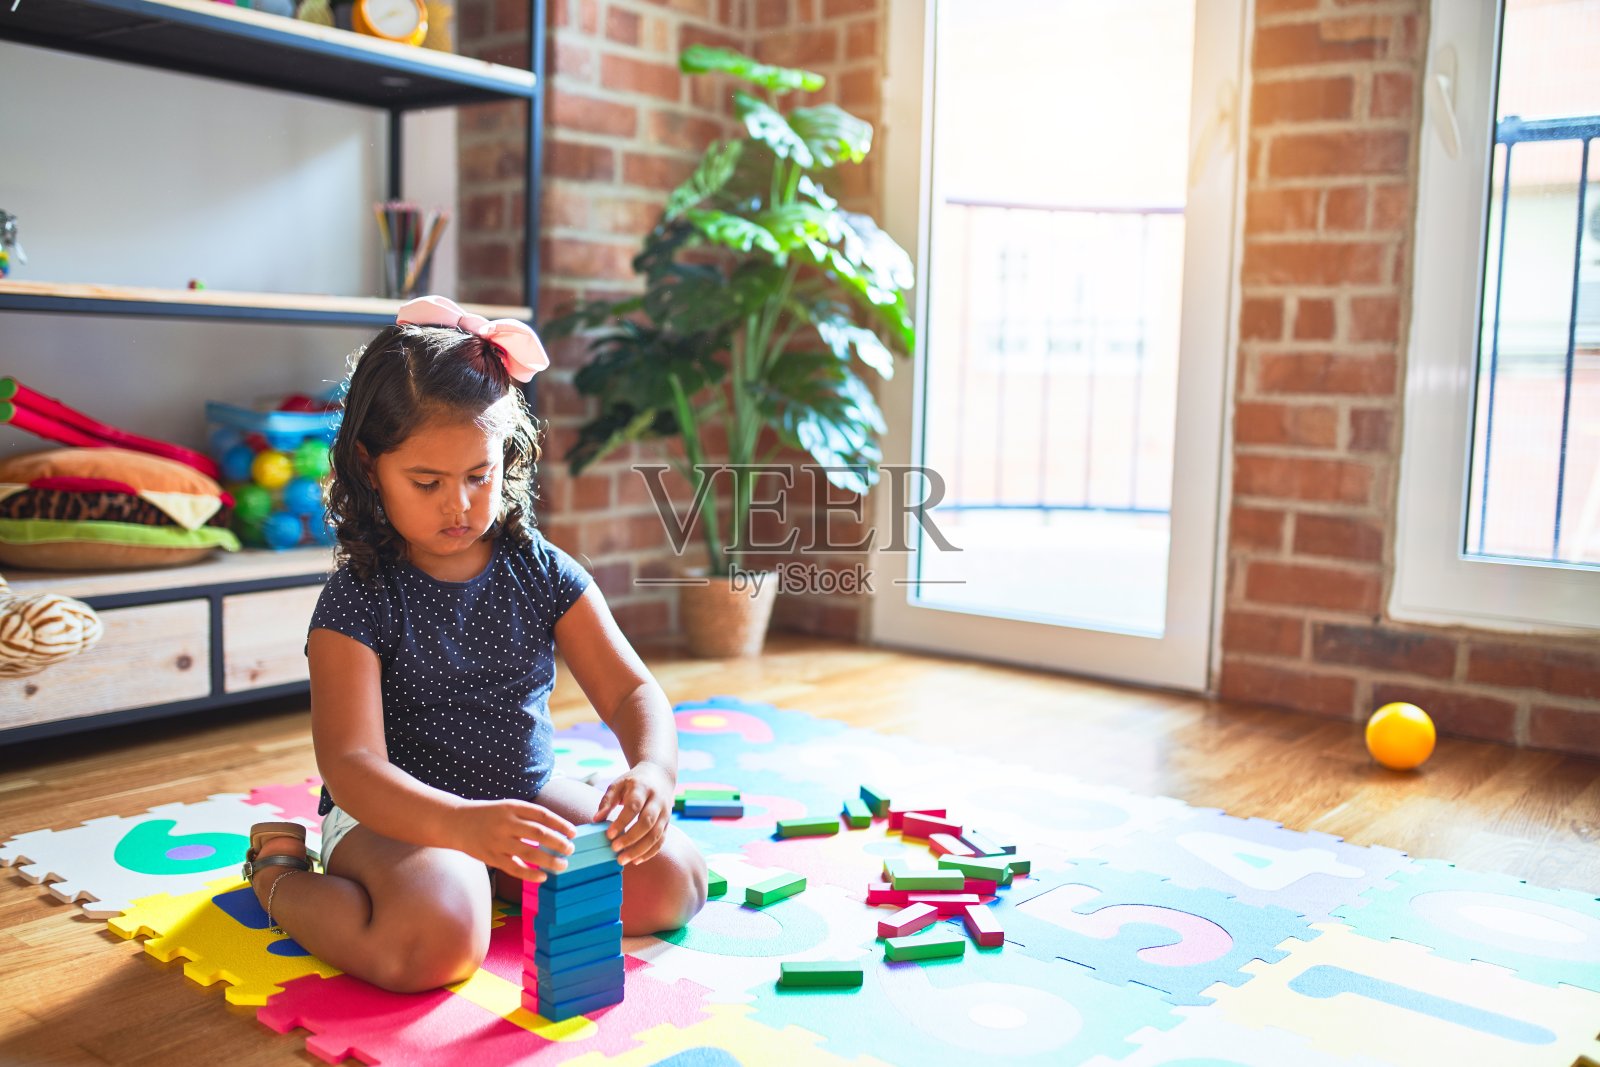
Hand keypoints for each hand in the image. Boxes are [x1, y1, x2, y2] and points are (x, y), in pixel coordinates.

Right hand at [456, 799, 576, 881]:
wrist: (456, 822)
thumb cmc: (488, 815)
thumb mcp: (507, 806)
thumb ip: (528, 816)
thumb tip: (557, 830)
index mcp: (512, 807)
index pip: (543, 815)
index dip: (560, 824)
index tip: (573, 832)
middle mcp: (506, 823)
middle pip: (539, 834)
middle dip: (558, 843)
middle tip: (570, 850)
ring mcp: (498, 841)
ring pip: (529, 853)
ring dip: (549, 860)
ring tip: (562, 865)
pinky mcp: (491, 857)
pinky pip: (514, 868)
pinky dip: (530, 874)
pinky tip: (543, 877)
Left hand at [595, 761, 673, 865]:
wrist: (660, 775)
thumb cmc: (633, 782)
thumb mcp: (618, 784)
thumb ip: (607, 801)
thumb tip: (596, 819)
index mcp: (642, 788)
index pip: (633, 807)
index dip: (622, 822)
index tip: (608, 835)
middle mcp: (657, 801)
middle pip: (647, 822)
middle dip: (631, 838)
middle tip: (614, 849)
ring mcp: (665, 813)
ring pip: (656, 834)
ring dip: (639, 850)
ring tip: (622, 860)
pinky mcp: (668, 823)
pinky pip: (661, 840)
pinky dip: (650, 852)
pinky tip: (636, 860)